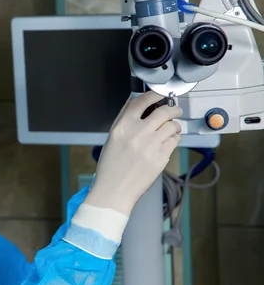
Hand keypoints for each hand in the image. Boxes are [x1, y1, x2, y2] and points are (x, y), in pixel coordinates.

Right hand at [84, 91, 182, 215]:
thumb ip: (125, 119)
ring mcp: (151, 145)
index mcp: (122, 126)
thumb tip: (137, 102)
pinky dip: (174, 139)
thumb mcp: (112, 138)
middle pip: (163, 111)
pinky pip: (175, 141)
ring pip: (172, 126)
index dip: (154, 94)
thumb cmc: (111, 166)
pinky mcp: (161, 157)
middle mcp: (137, 133)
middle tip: (175, 111)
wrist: (114, 190)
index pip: (141, 101)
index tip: (160, 94)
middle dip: (172, 109)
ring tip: (171, 129)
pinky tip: (168, 142)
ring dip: (174, 125)